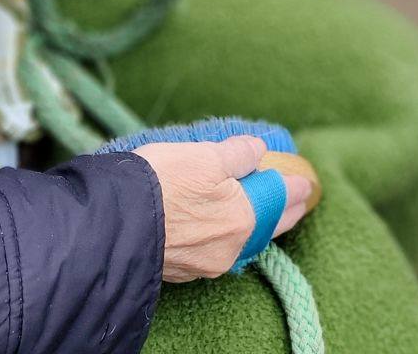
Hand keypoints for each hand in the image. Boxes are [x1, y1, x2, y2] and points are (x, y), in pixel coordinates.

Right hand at [137, 135, 313, 281]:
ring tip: (261, 212)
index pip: (278, 200)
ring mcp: (202, 262)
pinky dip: (223, 233)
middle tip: (295, 200)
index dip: (293, 187)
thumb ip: (237, 154)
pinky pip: (212, 248)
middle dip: (281, 211)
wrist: (111, 223)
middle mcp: (228, 247)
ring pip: (238, 240)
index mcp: (242, 218)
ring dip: (252, 223)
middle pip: (263, 226)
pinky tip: (220, 226)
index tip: (306, 182)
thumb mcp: (204, 155)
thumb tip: (257, 150)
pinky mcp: (178, 267)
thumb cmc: (161, 183)